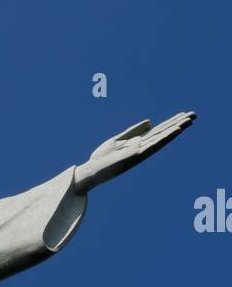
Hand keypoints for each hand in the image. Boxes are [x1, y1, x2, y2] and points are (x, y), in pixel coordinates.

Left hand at [74, 112, 195, 193]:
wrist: (91, 171)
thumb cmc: (102, 158)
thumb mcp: (118, 140)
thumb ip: (133, 131)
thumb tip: (151, 121)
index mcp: (138, 143)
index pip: (158, 130)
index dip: (171, 122)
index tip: (184, 114)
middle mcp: (142, 148)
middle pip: (163, 133)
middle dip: (178, 124)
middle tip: (194, 115)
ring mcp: (141, 152)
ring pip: (162, 138)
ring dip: (176, 129)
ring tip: (189, 120)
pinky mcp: (136, 155)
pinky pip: (154, 145)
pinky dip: (165, 138)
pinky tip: (176, 131)